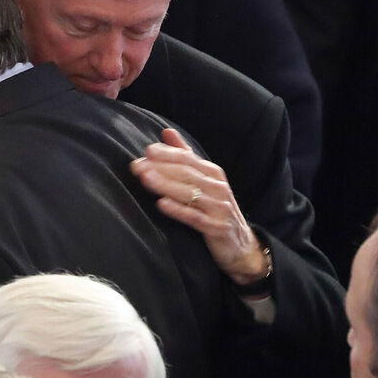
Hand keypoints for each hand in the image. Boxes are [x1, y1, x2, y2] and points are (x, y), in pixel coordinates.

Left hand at [130, 128, 268, 284]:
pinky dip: (177, 210)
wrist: (240, 245)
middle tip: (137, 166)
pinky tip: (161, 204)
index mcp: (213, 173)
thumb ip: (185, 156)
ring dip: (165, 185)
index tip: (146, 152)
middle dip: (160, 168)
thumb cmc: (215, 208)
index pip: (187, 159)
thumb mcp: (203, 180)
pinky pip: (195, 217)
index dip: (167, 154)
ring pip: (189, 193)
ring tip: (144, 179)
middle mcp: (218, 187)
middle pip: (186, 174)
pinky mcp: (218, 228)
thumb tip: (166, 131)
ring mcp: (219, 208)